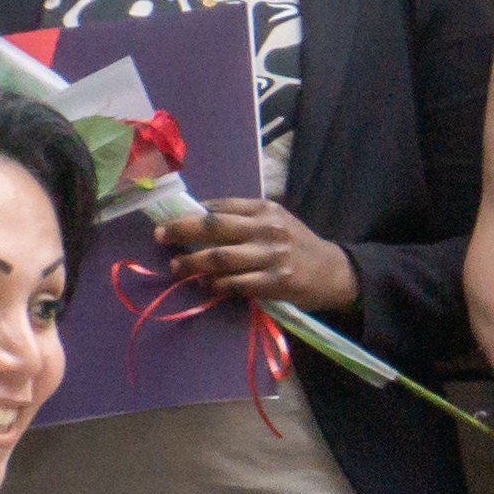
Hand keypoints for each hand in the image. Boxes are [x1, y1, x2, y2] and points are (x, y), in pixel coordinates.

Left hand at [157, 196, 360, 315]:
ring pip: (220, 258)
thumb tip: (201, 218)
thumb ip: (245, 218)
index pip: (221, 207)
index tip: (170, 221)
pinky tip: (205, 286)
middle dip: (182, 231)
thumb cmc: (298, 245)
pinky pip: (236, 284)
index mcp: (265, 209)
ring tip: (176, 267)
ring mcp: (271, 256)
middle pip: (214, 227)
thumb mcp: (276, 220)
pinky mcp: (275, 283)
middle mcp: (267, 229)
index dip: (191, 213)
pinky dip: (216, 285)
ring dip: (193, 263)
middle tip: (160, 236)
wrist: (333, 272)